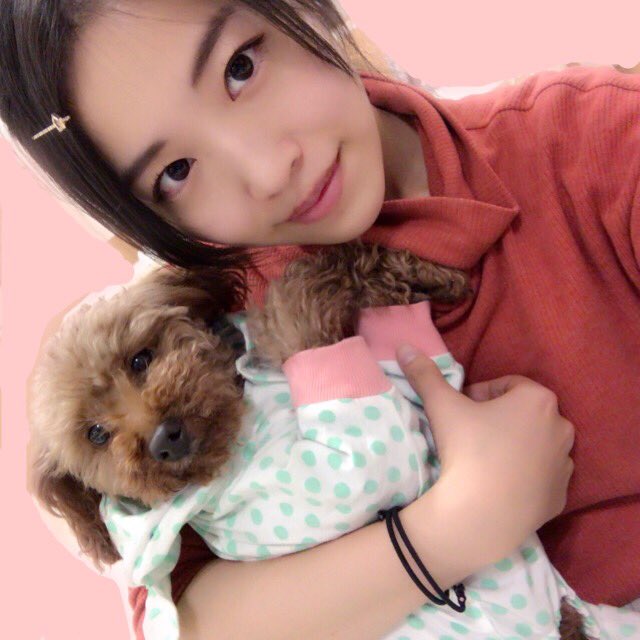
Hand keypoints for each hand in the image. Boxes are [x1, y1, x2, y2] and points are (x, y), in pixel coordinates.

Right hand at [397, 345, 574, 561]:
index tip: (461, 412)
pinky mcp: (562, 495)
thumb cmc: (467, 450)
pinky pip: (542, 475)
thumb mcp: (442, 406)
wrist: (481, 515)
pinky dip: (525, 474)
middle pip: (523, 413)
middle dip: (499, 419)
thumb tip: (404, 347)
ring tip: (484, 461)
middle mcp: (561, 426)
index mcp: (538, 399)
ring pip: (535, 444)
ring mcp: (565, 463)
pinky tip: (499, 484)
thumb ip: (425, 374)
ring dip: (514, 445)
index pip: (505, 385)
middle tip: (469, 434)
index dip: (479, 395)